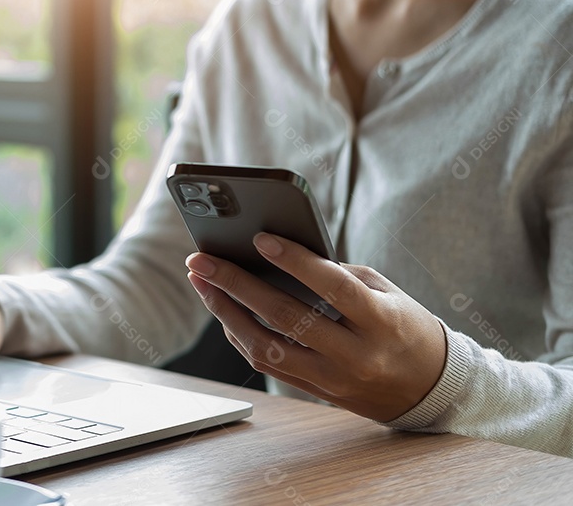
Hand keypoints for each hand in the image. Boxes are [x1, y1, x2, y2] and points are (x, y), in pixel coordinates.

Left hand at [185, 232, 446, 421]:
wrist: (430, 388)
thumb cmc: (403, 325)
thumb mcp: (385, 293)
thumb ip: (337, 277)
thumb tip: (277, 258)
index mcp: (382, 322)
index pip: (332, 287)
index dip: (296, 262)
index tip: (259, 239)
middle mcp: (356, 355)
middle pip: (285, 318)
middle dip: (236, 285)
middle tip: (200, 260)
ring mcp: (333, 379)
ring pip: (266, 348)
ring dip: (226, 313)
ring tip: (202, 283)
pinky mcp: (316, 391)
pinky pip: (268, 364)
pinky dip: (241, 335)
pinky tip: (224, 309)